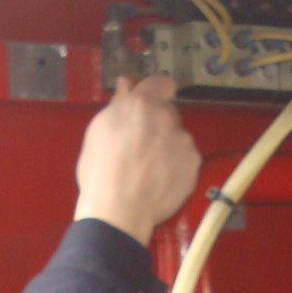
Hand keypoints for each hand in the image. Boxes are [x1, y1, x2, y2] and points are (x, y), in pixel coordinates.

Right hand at [73, 75, 201, 244]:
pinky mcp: (193, 163)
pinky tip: (158, 177)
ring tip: (147, 167)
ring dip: (167, 145)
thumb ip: (117, 105)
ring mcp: (182, 141)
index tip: (152, 98)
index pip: (161, 82)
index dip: (156, 90)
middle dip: (157, 123)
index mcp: (140, 104)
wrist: (119, 210)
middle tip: (140, 143)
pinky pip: (186, 158)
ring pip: (177, 136)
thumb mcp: (99, 131)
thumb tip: (125, 87)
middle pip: (167, 112)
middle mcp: (165, 118)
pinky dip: (176, 165)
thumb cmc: (102, 174)